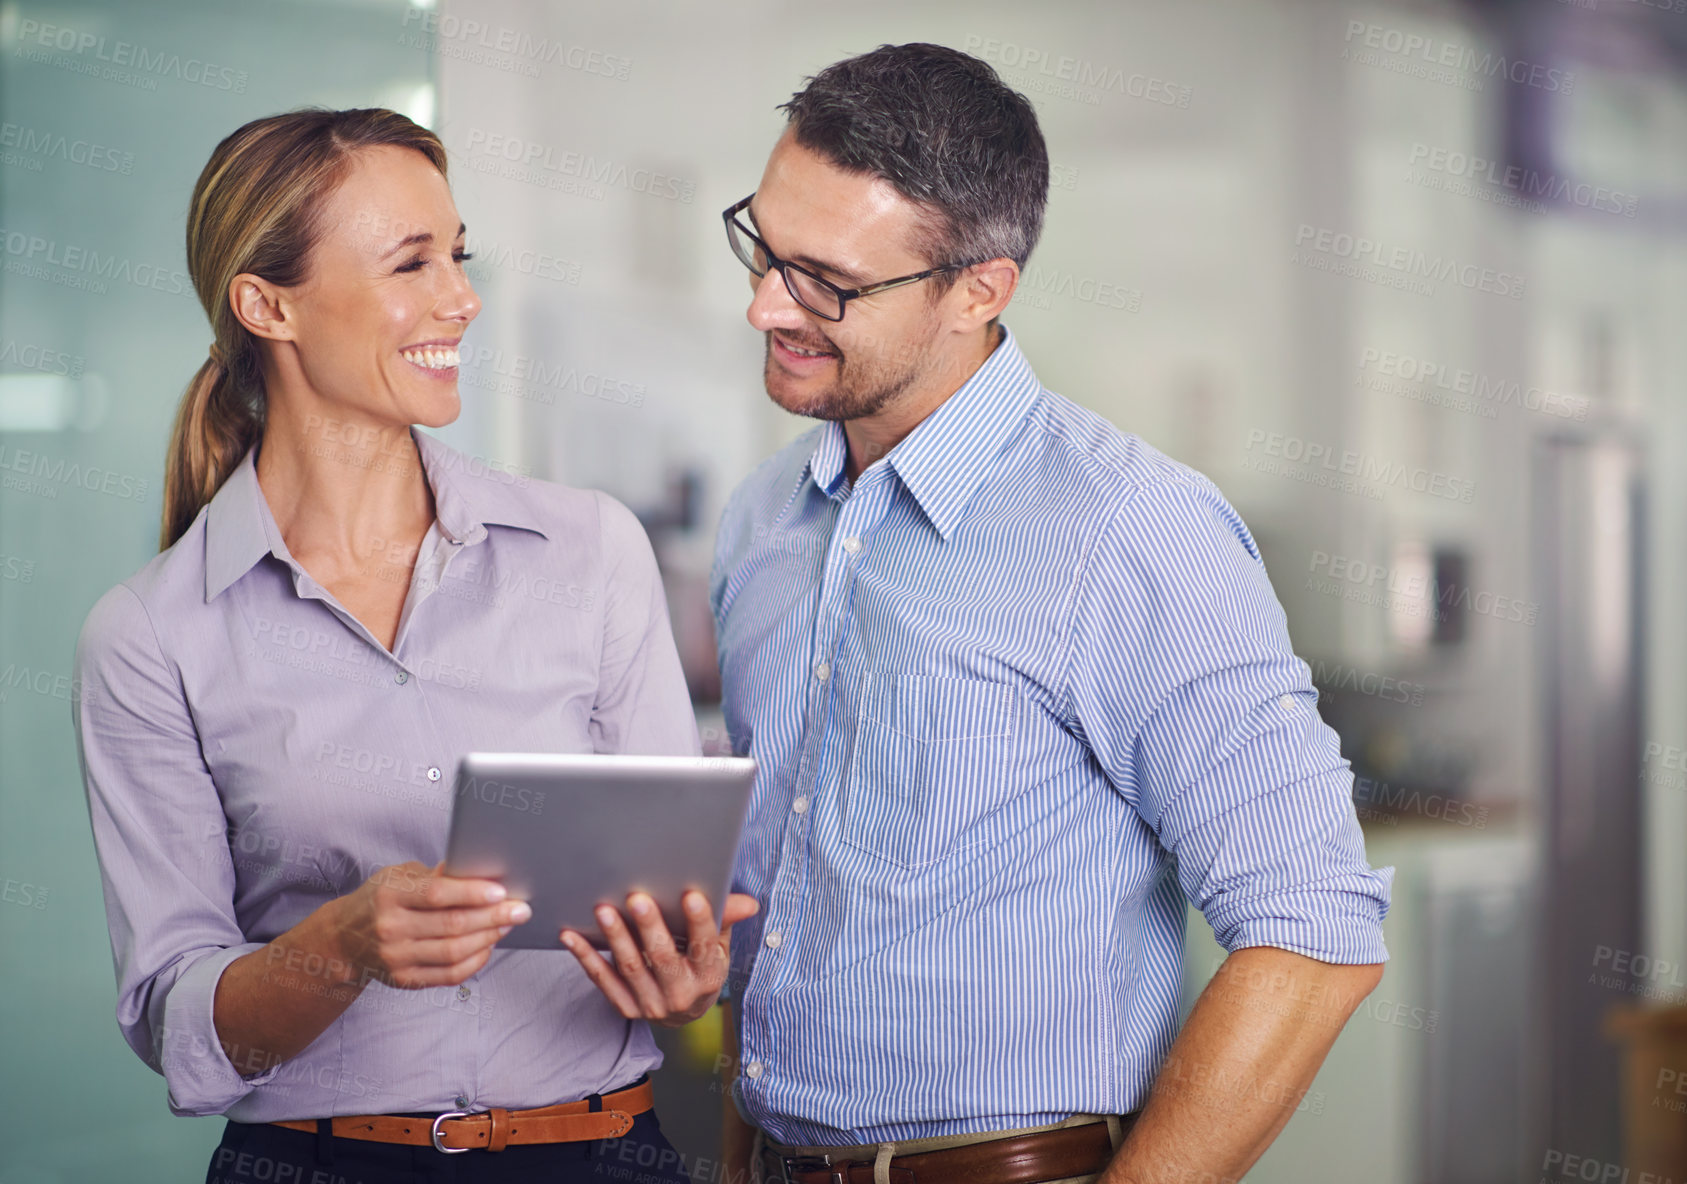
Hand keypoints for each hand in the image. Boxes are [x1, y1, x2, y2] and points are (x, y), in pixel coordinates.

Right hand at [334, 860, 531, 989]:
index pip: (436, 894)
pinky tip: (488, 947)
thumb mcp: (398, 875)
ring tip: (508, 925)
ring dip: (488, 938)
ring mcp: (396, 958)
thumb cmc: (381, 898)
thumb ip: (434, 874)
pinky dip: (474, 962)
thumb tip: (474, 868)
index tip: (501, 890)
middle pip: (451, 925)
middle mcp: (391, 928)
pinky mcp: (403, 980)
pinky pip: (448, 975)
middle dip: (493, 917)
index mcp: (390, 895)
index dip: (471, 892)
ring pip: (453, 952)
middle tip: (521, 909)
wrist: (344, 938)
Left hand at [560, 890, 758, 1026]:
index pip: (704, 947)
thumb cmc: (700, 966)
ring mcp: (651, 1005)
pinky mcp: (627, 1008)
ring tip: (603, 909)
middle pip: (663, 958)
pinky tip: (571, 935)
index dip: (699, 921)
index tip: (692, 895)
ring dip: (615, 938)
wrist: (683, 1013)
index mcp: (708, 976)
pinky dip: (585, 958)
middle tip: (636, 897)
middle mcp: (681, 995)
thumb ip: (725, 920)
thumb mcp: (718, 947)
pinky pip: (603, 981)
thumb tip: (749, 903)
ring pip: (631, 968)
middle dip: (649, 927)